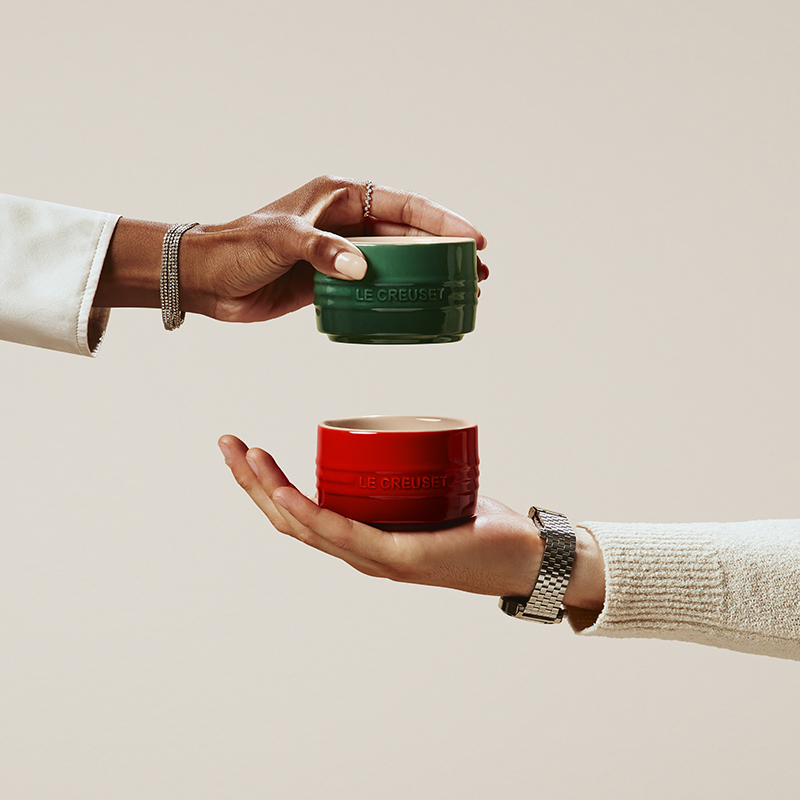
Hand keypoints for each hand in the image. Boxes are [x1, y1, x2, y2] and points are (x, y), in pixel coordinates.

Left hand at [96, 175, 487, 321]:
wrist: (207, 279)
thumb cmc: (237, 248)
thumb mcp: (281, 240)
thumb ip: (322, 251)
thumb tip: (362, 268)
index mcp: (339, 197)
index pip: (403, 206)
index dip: (442, 221)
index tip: (473, 239)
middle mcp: (345, 222)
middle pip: (408, 234)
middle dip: (445, 251)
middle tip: (477, 272)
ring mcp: (341, 253)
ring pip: (396, 261)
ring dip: (427, 275)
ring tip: (460, 292)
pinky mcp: (332, 281)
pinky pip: (375, 286)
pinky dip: (398, 296)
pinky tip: (418, 308)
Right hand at [218, 435, 605, 609]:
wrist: (529, 556)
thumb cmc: (481, 527)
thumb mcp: (429, 495)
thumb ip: (406, 477)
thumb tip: (395, 437)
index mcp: (363, 539)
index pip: (299, 513)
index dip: (264, 483)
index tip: (244, 448)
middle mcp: (361, 554)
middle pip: (289, 521)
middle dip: (251, 481)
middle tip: (227, 442)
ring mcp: (378, 559)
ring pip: (306, 527)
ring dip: (268, 491)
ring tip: (246, 455)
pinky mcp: (401, 557)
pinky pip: (345, 535)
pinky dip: (310, 514)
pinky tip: (286, 494)